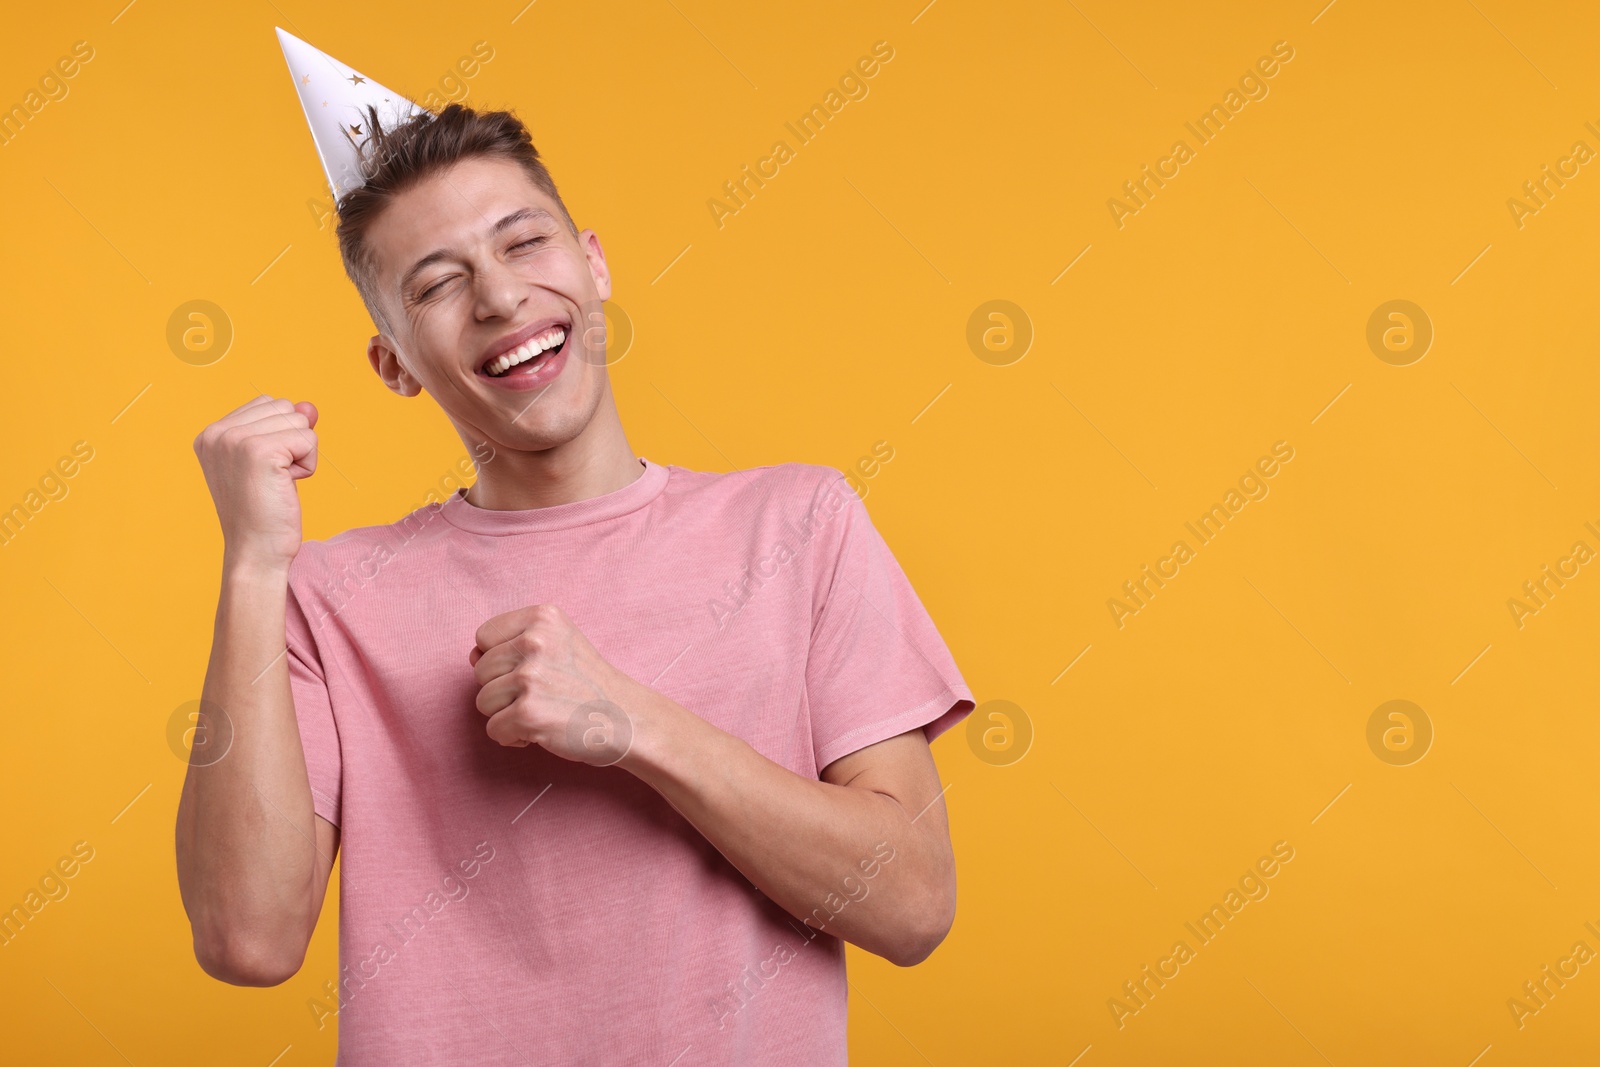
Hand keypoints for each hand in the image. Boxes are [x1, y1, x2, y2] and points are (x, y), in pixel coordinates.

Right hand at [193, 396, 318, 568]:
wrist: (255, 551)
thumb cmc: (263, 511)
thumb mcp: (271, 461)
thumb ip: (285, 428)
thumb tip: (308, 406)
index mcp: (211, 433)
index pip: (267, 403)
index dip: (279, 436)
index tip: (262, 470)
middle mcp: (218, 433)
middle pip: (284, 407)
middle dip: (292, 442)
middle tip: (272, 479)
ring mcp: (236, 440)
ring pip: (299, 421)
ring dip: (301, 454)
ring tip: (277, 483)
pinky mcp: (260, 451)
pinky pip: (309, 439)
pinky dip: (308, 465)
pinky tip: (288, 486)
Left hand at [470, 604, 642, 765]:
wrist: (626, 718)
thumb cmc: (590, 685)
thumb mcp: (560, 643)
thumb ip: (514, 642)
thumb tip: (471, 656)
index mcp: (542, 617)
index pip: (484, 636)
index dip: (501, 658)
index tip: (532, 669)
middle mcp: (535, 641)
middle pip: (480, 671)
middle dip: (504, 689)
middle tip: (543, 694)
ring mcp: (530, 677)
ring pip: (482, 701)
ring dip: (507, 714)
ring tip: (543, 711)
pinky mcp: (528, 713)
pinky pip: (494, 730)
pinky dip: (514, 737)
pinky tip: (542, 730)